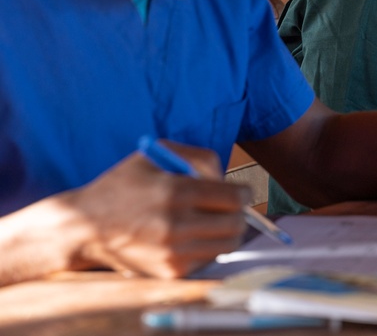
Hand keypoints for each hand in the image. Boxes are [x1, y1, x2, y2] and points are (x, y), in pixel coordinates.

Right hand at [68, 143, 247, 278]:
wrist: (84, 227)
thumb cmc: (124, 185)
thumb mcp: (156, 154)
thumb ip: (199, 157)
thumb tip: (227, 178)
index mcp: (175, 191)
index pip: (234, 197)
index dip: (243, 194)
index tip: (241, 193)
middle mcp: (176, 223)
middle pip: (236, 223)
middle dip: (238, 213)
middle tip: (229, 208)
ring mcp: (173, 251)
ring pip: (227, 245)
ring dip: (226, 232)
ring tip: (211, 222)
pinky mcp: (169, 271)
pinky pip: (207, 259)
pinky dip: (207, 248)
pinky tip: (191, 237)